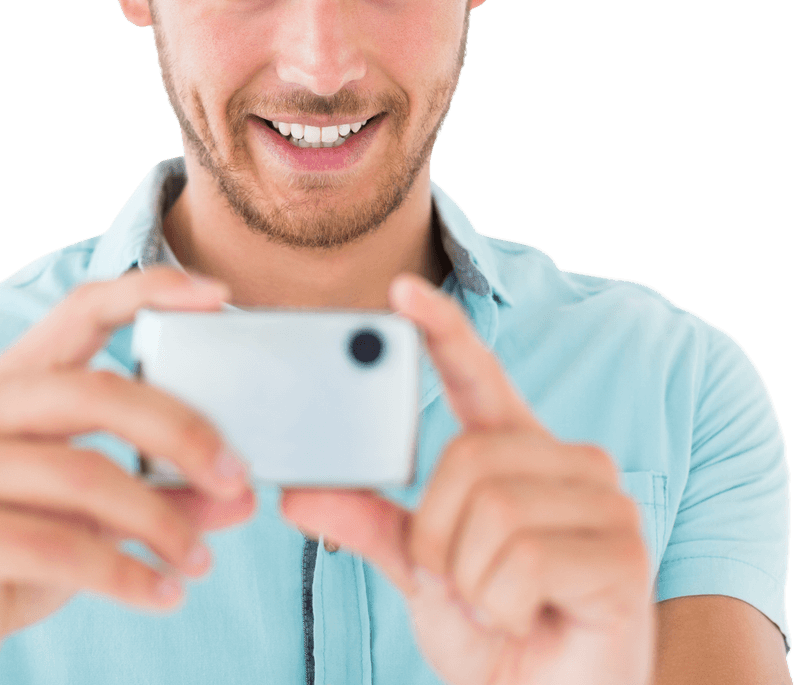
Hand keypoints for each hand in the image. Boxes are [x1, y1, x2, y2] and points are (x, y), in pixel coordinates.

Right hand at [0, 268, 255, 684]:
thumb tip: (242, 494)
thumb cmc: (14, 552)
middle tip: (236, 474)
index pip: (81, 309)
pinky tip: (162, 595)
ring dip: (161, 521)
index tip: (217, 291)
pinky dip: (127, 575)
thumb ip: (164, 494)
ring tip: (199, 561)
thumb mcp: (94, 515)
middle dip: (180, 431)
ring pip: (86, 475)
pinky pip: (62, 546)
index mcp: (10, 381)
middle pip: (98, 391)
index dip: (149, 291)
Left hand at [281, 274, 653, 684]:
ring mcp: (606, 505)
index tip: (400, 292)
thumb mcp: (421, 571)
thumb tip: (299, 493)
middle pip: (469, 455)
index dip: (442, 331)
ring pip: (494, 508)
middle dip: (439, 535)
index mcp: (518, 453)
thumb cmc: (498, 632)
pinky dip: (501, 606)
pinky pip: (523, 560)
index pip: (478, 376)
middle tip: (458, 582)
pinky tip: (527, 620)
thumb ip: (369, 524)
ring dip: (470, 579)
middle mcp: (569, 463)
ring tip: (497, 604)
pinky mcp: (625, 555)